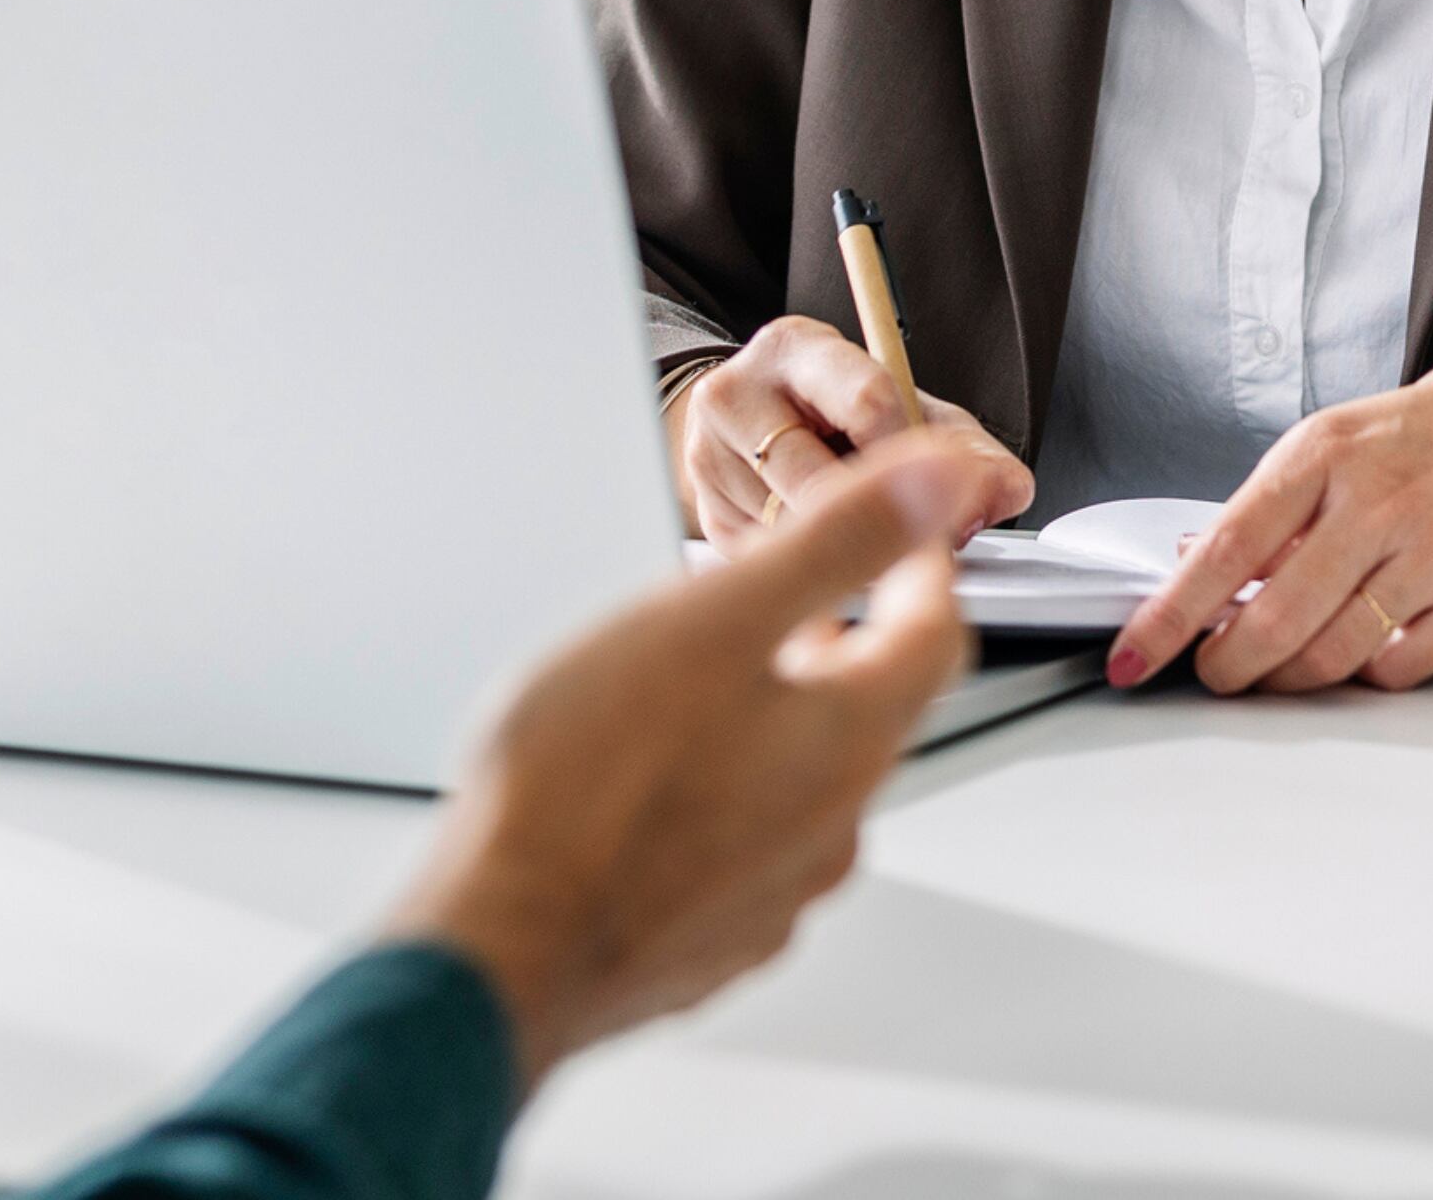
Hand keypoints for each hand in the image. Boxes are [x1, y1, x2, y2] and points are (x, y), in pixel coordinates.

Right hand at [385, 430, 977, 1088]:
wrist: (497, 950)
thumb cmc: (583, 786)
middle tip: (785, 589)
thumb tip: (933, 483)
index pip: (935, 632)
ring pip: (805, 778)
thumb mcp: (715, 620)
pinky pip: (746, 846)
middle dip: (837, 636)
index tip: (893, 527)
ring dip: (775, 716)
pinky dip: (724, 793)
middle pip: (871, 706)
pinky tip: (653, 774)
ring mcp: (774, 894)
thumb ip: (835, 544)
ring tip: (702, 672)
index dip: (918, 563)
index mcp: (847, 738)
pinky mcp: (712, 938)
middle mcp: (832, 826)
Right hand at [671, 315, 1032, 551]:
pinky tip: (824, 555)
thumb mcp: (908, 413)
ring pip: (794, 530)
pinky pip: (769, 561)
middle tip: (912, 537)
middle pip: (823, 479)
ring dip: (843, 554)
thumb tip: (1008, 489)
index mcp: (797, 349)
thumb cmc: (840, 413)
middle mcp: (737, 392)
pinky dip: (809, 573)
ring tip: (865, 539)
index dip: (912, 457)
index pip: (869, 400)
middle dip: (877, 520)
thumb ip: (968, 450)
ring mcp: (708, 455)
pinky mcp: (702, 514)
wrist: (752, 426)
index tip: (937, 491)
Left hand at [1105, 323, 1432, 694]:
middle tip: (1213, 675)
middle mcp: (1375, 502)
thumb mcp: (1343, 438)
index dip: (1168, 617)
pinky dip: (1365, 676)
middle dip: (1227, 665)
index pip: (1222, 550)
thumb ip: (1275, 506)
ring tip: (1275, 672)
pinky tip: (1357, 657)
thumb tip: (1192, 563)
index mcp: (1323, 453)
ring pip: (1332, 656)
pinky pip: (1400, 667)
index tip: (1130, 657)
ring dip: (1289, 680)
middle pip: (1273, 621)